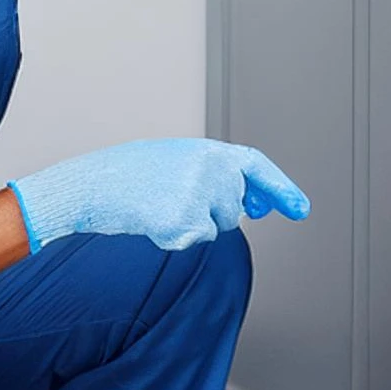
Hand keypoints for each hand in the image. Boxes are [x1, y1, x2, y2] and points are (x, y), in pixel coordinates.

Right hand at [9, 139, 310, 252]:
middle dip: (212, 212)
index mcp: (207, 148)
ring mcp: (201, 195)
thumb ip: (213, 174)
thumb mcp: (174, 160)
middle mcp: (212, 169)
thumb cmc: (125, 174)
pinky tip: (150, 220)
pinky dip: (173, 238)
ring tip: (156, 205)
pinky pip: (194, 241)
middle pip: (234, 207)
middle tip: (172, 200)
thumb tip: (250, 205)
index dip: (280, 187)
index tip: (299, 209)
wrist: (91, 185)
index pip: (256, 166)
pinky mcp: (187, 222)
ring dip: (191, 224)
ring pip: (216, 227)